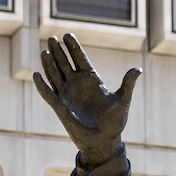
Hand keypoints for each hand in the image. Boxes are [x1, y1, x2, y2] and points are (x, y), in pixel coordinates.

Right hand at [33, 34, 141, 165]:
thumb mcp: (123, 101)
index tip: (68, 35)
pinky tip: (36, 75)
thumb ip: (128, 84)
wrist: (104, 140)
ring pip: (54, 74)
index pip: (80, 58)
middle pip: (65, 62)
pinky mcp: (60, 107)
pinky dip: (42, 85)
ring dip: (49, 64)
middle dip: (58, 51)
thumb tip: (138, 70)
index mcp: (92, 79)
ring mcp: (67, 94)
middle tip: (53, 38)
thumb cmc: (115, 121)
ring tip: (45, 52)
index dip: (73, 47)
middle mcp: (77, 83)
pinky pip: (48, 94)